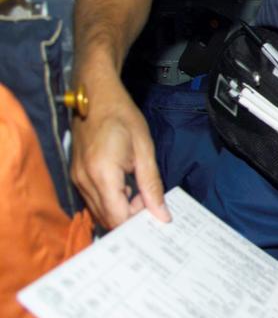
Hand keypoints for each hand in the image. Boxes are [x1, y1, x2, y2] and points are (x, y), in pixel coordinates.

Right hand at [70, 72, 168, 229]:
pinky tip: (126, 187)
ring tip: (139, 191)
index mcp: (102, 174)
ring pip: (99, 212)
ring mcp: (77, 179)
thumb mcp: (145, 150)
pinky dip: (111, 201)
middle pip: (106, 219)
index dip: (137, 220)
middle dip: (130, 216)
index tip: (155, 213)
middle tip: (150, 201)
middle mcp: (84, 181)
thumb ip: (152, 185)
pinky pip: (93, 200)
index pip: (117, 217)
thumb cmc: (123, 117)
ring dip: (120, 210)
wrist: (96, 97)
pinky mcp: (76, 176)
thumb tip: (161, 215)